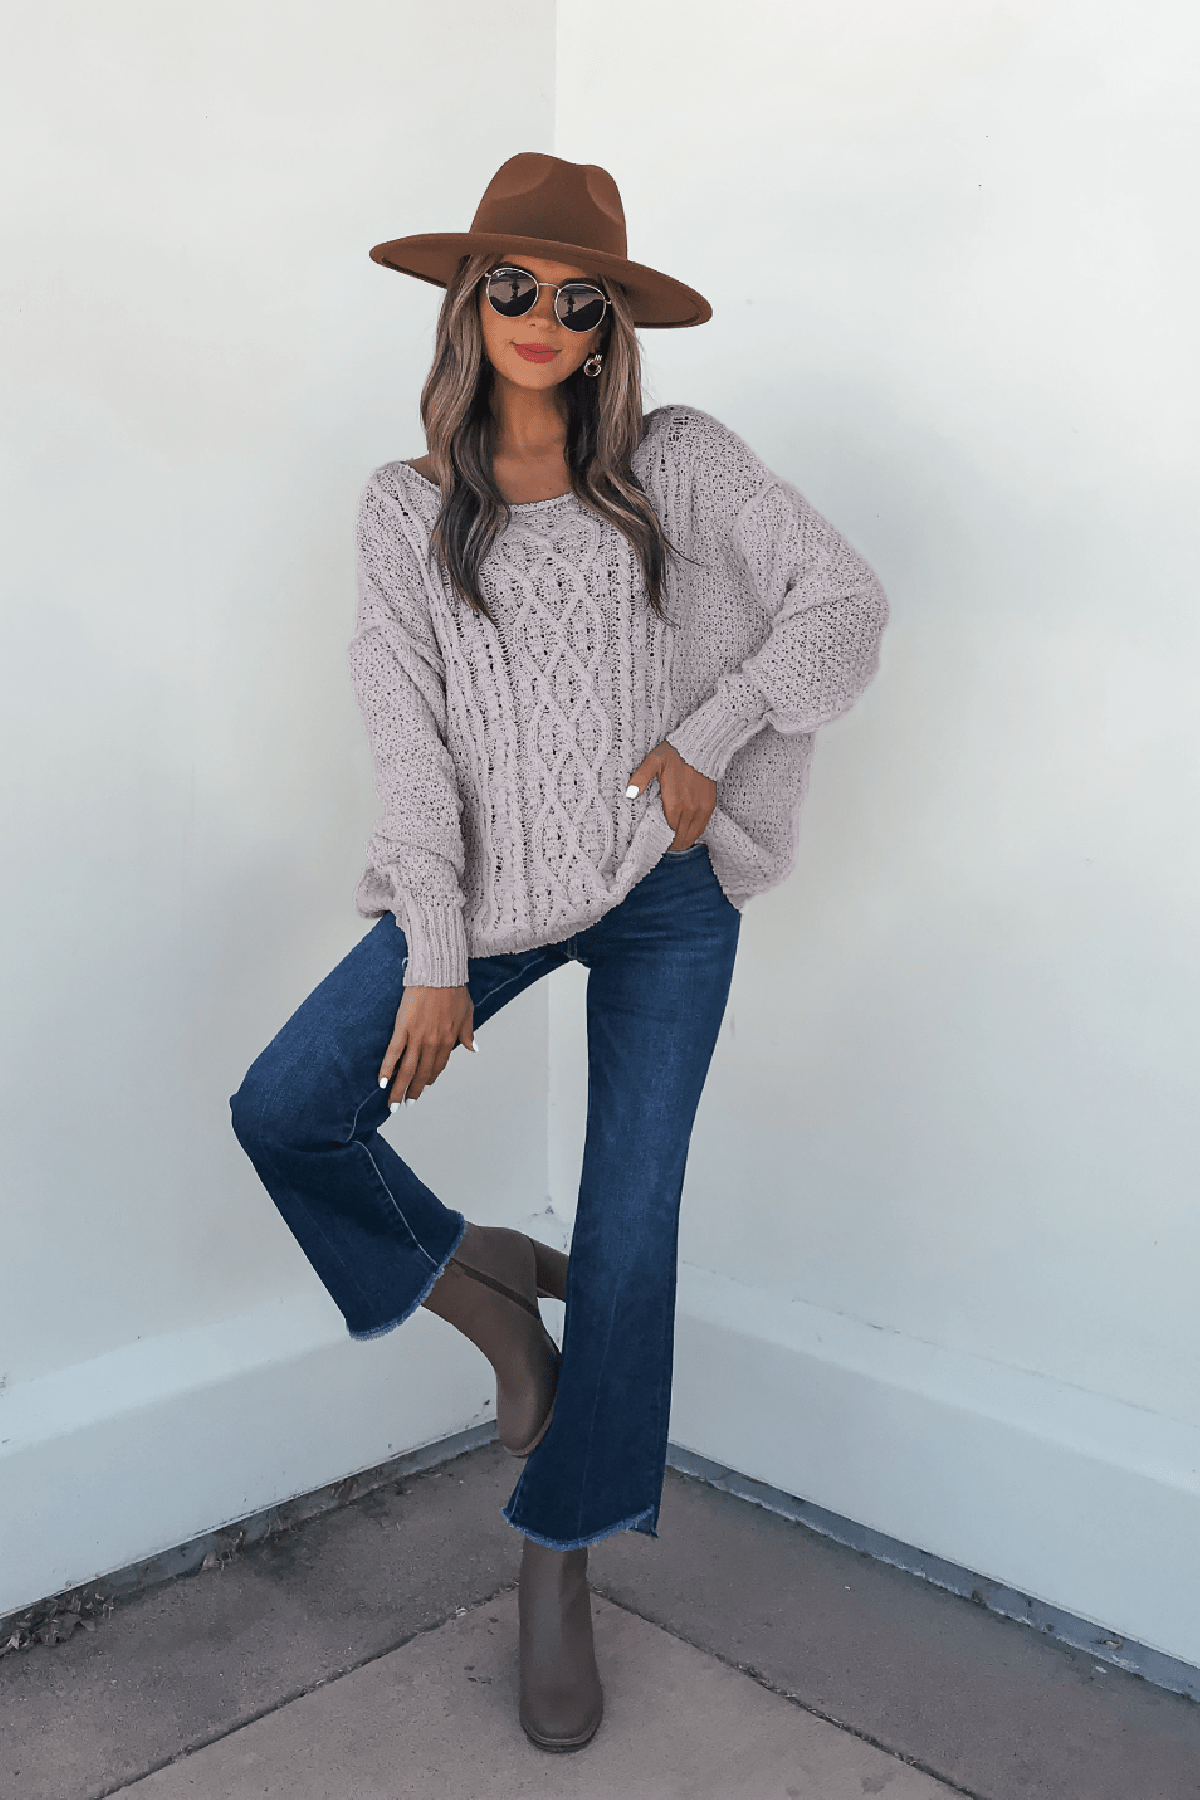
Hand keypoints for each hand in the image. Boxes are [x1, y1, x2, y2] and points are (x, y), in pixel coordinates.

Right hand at [379, 984, 473, 1105]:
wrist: (440, 974)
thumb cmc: (454, 990)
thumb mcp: (468, 1014)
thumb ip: (468, 1034)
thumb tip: (474, 1048)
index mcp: (449, 1041)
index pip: (438, 1067)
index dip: (430, 1079)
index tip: (423, 1087)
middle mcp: (433, 1043)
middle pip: (421, 1074)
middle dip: (413, 1092)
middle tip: (406, 1104)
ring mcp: (417, 1037)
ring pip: (407, 1070)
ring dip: (399, 1088)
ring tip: (393, 1103)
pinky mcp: (402, 1028)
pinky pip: (393, 1053)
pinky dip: (387, 1068)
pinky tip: (381, 1081)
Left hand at [626, 742, 716, 850]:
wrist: (701, 747)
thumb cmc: (675, 754)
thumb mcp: (653, 762)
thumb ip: (640, 778)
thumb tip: (629, 793)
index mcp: (674, 803)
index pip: (670, 831)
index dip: (664, 839)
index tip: (658, 841)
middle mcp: (689, 809)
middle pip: (683, 837)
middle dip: (674, 844)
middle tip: (666, 845)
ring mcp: (701, 809)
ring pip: (694, 834)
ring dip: (685, 840)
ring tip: (677, 842)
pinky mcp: (710, 805)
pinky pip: (703, 826)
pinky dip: (695, 831)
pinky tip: (688, 831)